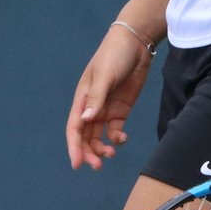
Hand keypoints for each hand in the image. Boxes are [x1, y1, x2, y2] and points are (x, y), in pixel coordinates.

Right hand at [66, 28, 153, 169]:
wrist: (136, 43)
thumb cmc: (115, 55)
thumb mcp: (105, 75)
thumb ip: (97, 98)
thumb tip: (86, 120)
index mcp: (82, 98)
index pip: (74, 128)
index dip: (74, 147)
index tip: (77, 164)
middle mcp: (91, 106)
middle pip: (85, 136)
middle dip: (88, 152)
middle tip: (97, 166)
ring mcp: (106, 108)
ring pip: (99, 136)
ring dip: (102, 148)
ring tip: (111, 154)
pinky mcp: (121, 109)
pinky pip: (115, 129)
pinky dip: (117, 137)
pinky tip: (122, 138)